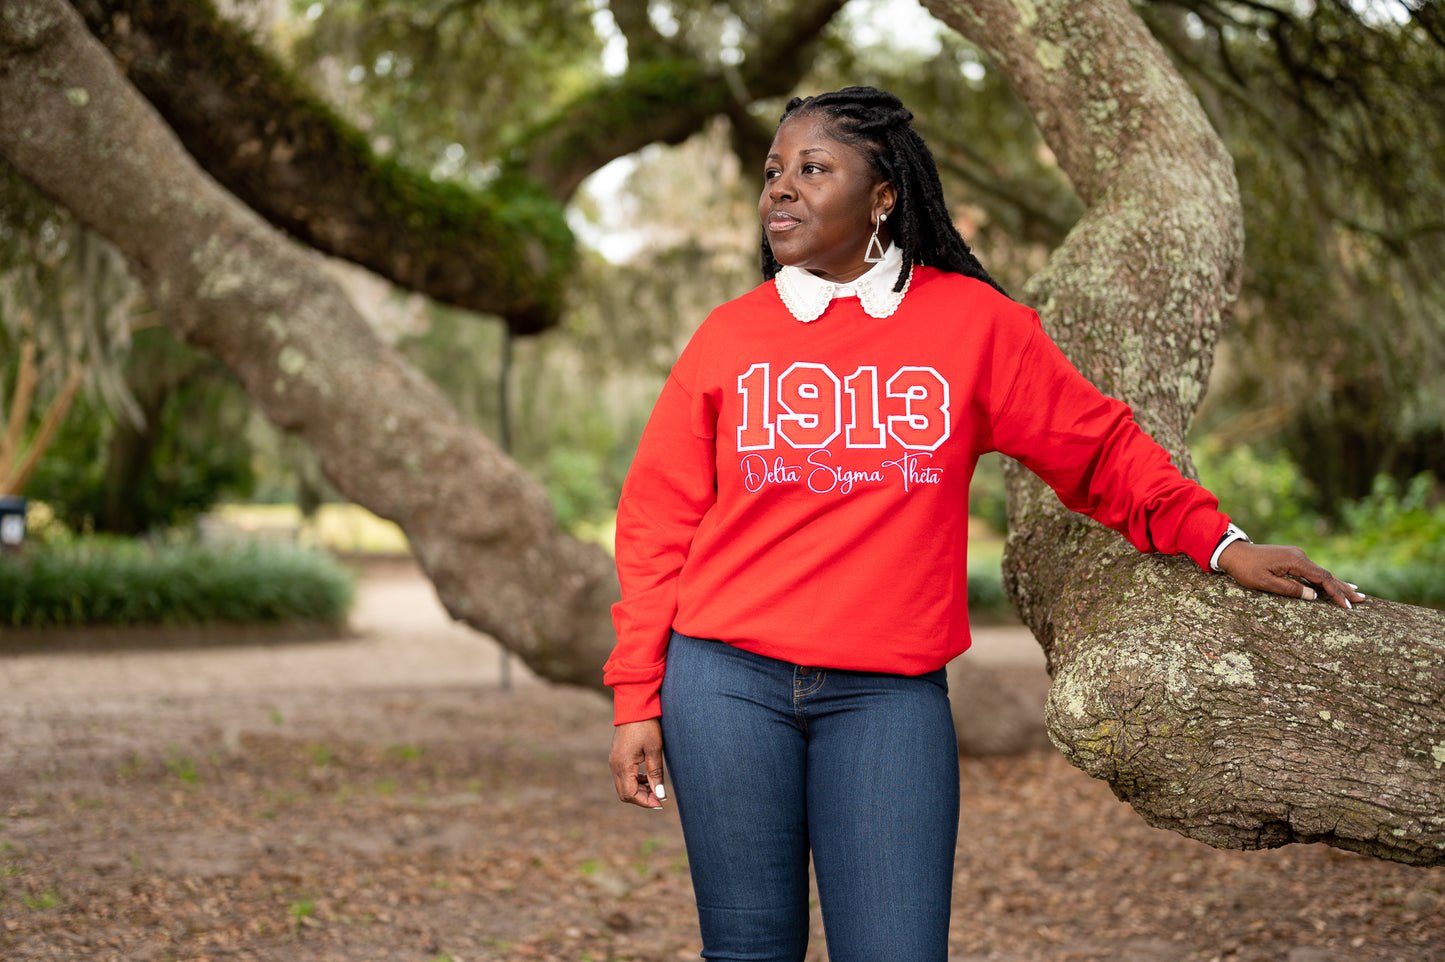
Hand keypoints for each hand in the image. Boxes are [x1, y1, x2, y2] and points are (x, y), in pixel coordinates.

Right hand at [609, 719, 666, 808]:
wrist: (634, 705)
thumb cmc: (646, 725)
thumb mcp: (655, 750)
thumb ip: (656, 774)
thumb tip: (660, 795)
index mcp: (622, 765)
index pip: (630, 794)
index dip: (645, 802)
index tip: (661, 802)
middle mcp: (614, 766)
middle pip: (625, 793)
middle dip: (642, 798)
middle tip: (660, 797)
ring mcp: (614, 761)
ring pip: (624, 786)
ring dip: (639, 790)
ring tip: (656, 787)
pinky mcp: (616, 757)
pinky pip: (623, 776)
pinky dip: (635, 781)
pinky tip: (648, 776)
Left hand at [1216, 541, 1366, 609]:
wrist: (1233, 552)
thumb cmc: (1246, 569)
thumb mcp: (1265, 583)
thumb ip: (1290, 590)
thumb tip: (1313, 596)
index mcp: (1295, 561)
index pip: (1322, 578)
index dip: (1336, 593)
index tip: (1347, 606)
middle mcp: (1299, 556)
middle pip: (1326, 574)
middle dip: (1343, 588)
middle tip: (1361, 600)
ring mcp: (1296, 556)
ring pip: (1320, 572)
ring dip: (1336, 584)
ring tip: (1354, 593)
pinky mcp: (1291, 558)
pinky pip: (1311, 571)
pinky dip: (1323, 579)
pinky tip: (1331, 584)